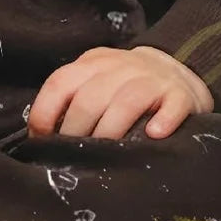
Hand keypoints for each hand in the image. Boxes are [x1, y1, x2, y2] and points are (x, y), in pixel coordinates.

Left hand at [26, 45, 214, 140]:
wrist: (176, 69)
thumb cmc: (125, 85)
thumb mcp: (95, 81)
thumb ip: (72, 99)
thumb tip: (41, 135)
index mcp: (92, 64)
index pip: (59, 83)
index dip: (45, 113)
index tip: (43, 139)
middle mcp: (119, 67)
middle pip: (89, 98)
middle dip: (77, 132)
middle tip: (76, 156)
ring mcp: (151, 79)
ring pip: (125, 103)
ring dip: (110, 132)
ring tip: (106, 155)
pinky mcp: (180, 95)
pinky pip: (171, 106)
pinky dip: (161, 122)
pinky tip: (153, 136)